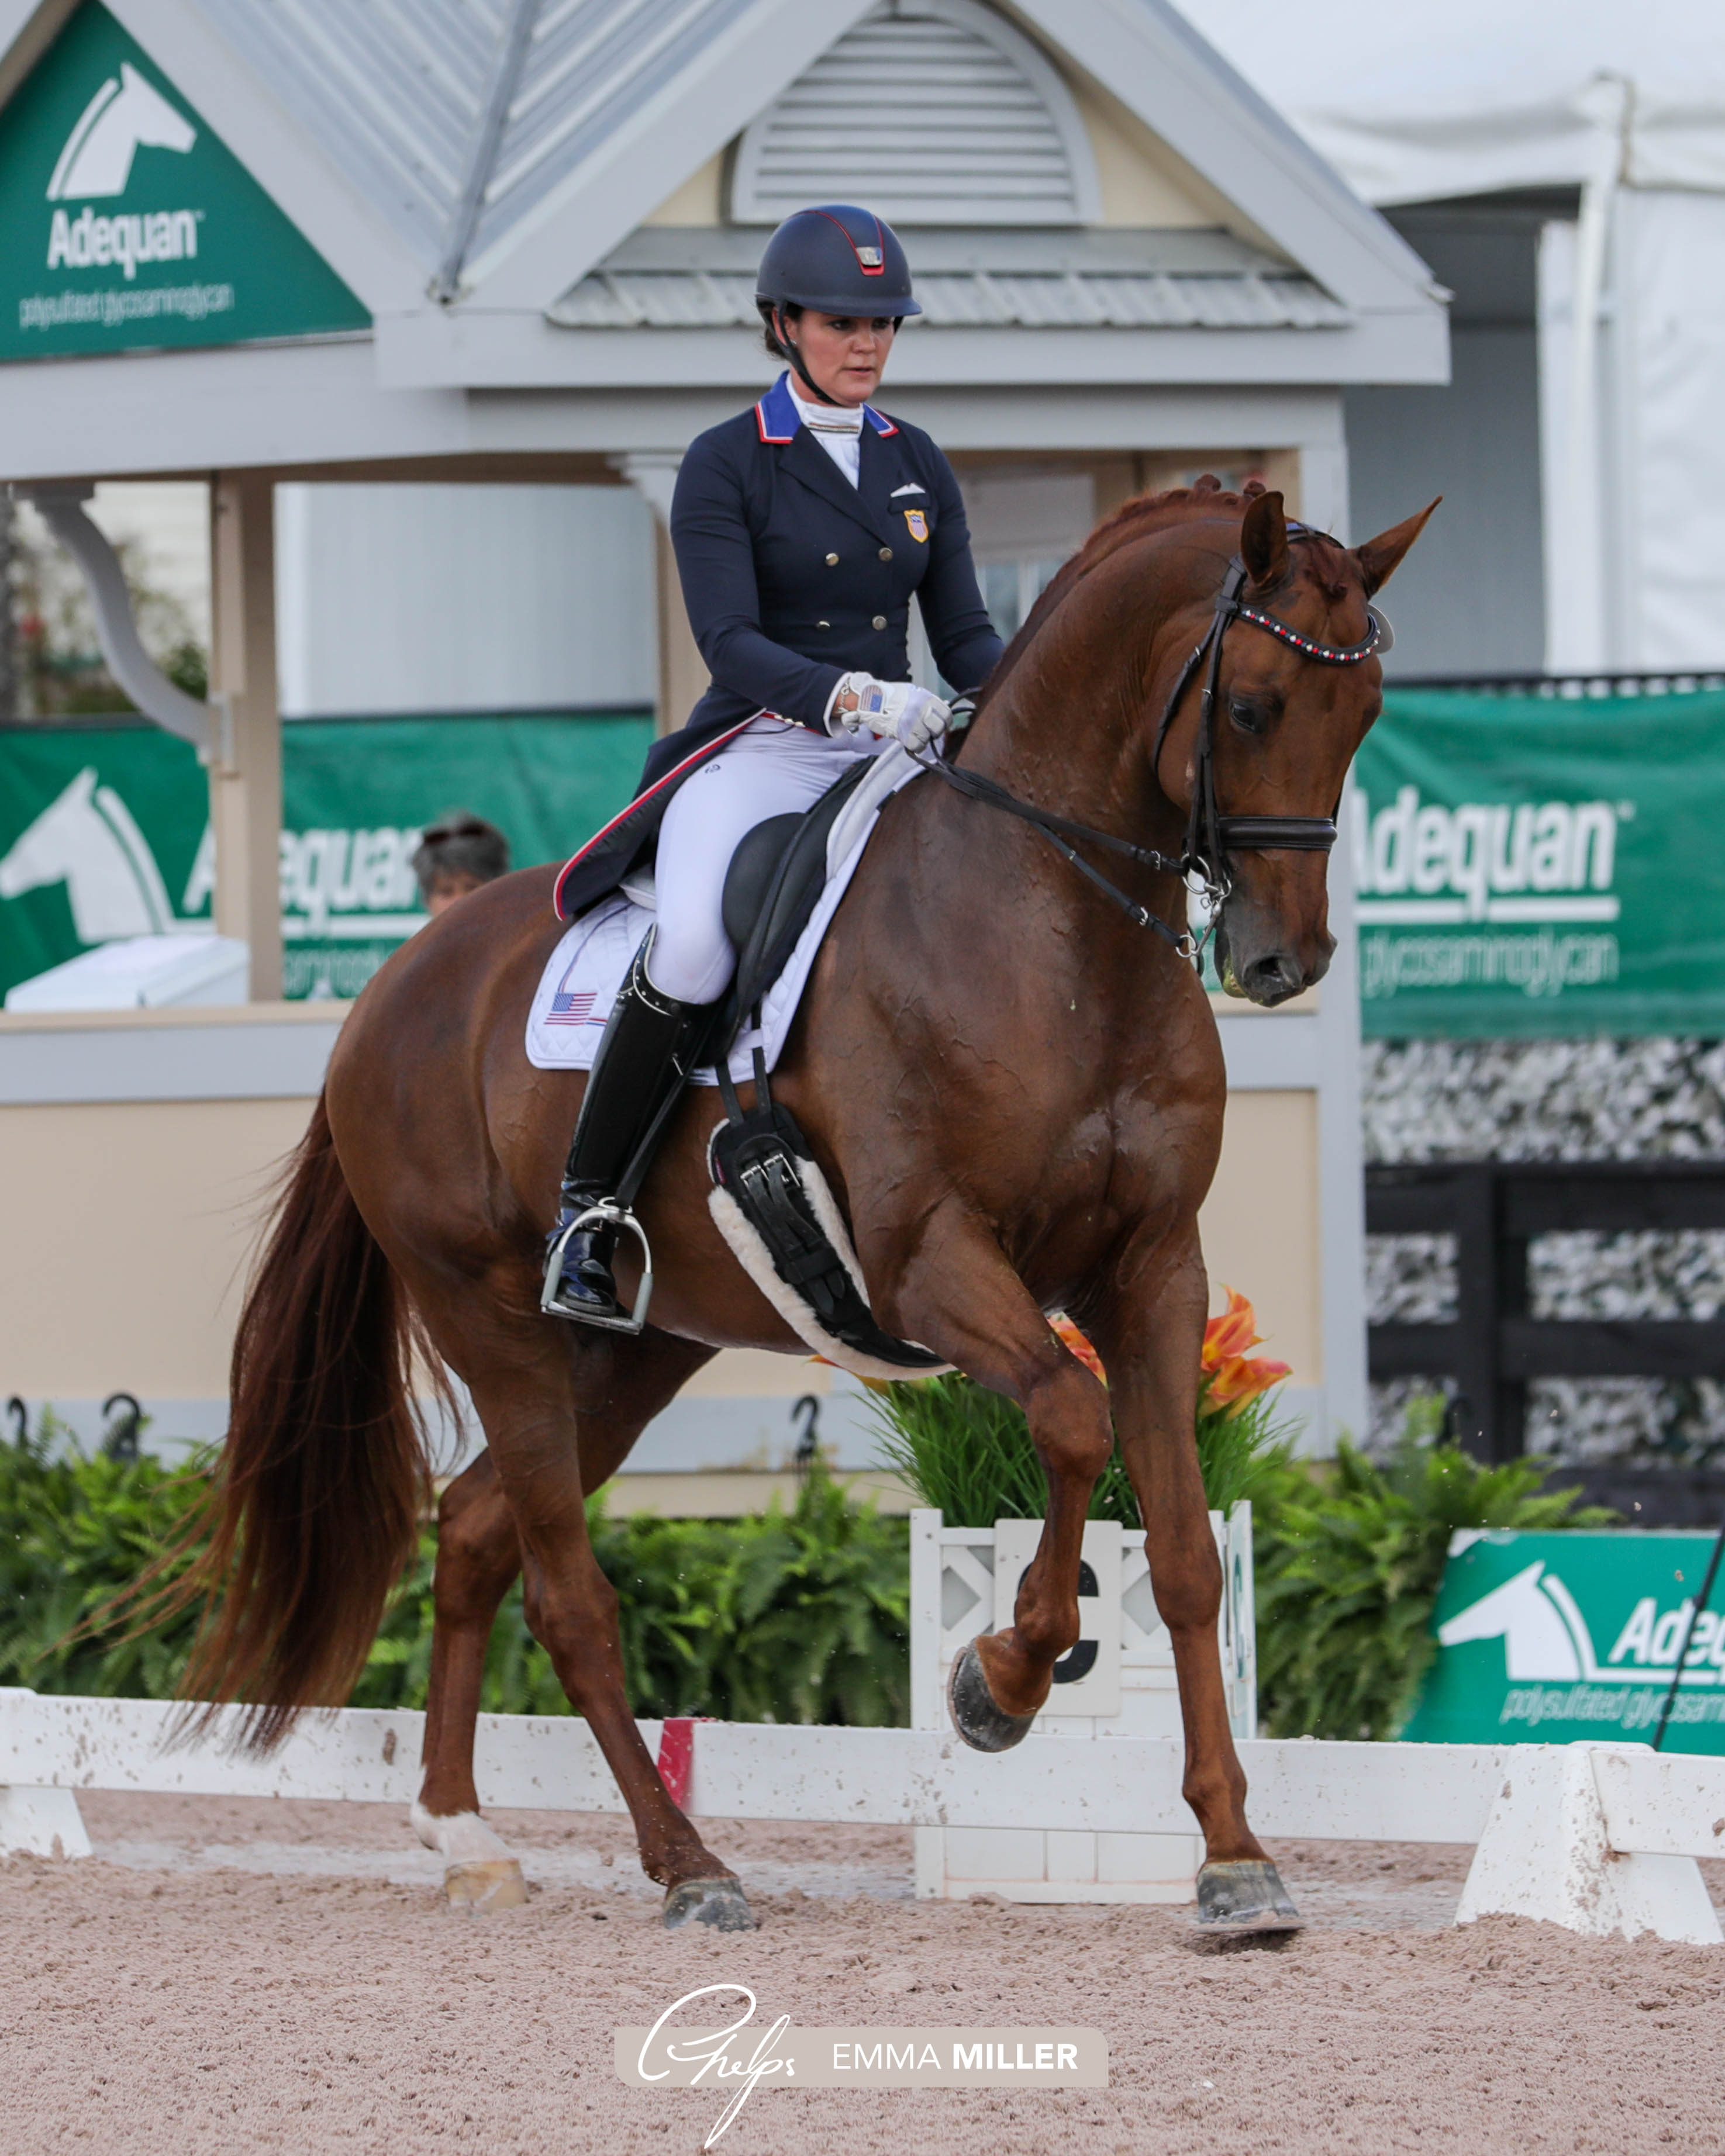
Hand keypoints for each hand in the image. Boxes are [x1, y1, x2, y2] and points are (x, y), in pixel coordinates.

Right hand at [827, 673, 949, 751]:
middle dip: (933, 733)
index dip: (944, 723)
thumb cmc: (890, 696)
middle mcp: (921, 708)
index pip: (946, 715)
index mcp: (925, 697)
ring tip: (913, 734)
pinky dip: (914, 746)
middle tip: (925, 731)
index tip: (937, 725)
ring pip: (927, 739)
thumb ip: (927, 702)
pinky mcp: (902, 732)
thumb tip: (945, 708)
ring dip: (921, 740)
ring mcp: (912, 720)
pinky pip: (916, 746)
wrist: (869, 698)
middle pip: (939, 728)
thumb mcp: (912, 692)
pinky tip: (908, 740)